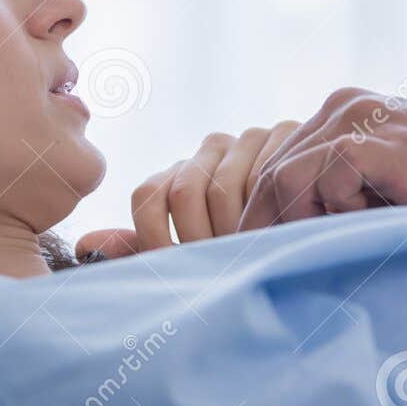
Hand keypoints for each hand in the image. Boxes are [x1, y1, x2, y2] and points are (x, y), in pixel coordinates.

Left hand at [74, 122, 299, 259]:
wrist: (321, 223)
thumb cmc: (251, 250)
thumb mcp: (194, 255)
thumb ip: (143, 247)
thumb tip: (86, 245)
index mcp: (182, 173)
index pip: (148, 195)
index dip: (157, 238)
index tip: (183, 270)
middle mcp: (210, 147)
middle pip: (183, 192)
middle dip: (200, 241)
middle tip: (224, 268)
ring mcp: (249, 137)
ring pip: (221, 188)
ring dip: (234, 232)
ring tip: (252, 254)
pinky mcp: (284, 135)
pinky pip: (262, 177)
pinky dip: (265, 213)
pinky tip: (279, 232)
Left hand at [237, 88, 406, 241]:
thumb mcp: (378, 188)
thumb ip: (332, 194)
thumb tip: (277, 241)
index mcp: (339, 113)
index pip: (274, 165)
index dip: (262, 214)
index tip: (259, 256)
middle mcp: (341, 105)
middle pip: (271, 172)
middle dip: (269, 225)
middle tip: (275, 267)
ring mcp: (357, 117)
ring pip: (287, 177)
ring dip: (306, 221)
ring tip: (342, 242)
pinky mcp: (374, 140)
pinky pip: (326, 179)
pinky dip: (339, 210)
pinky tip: (370, 223)